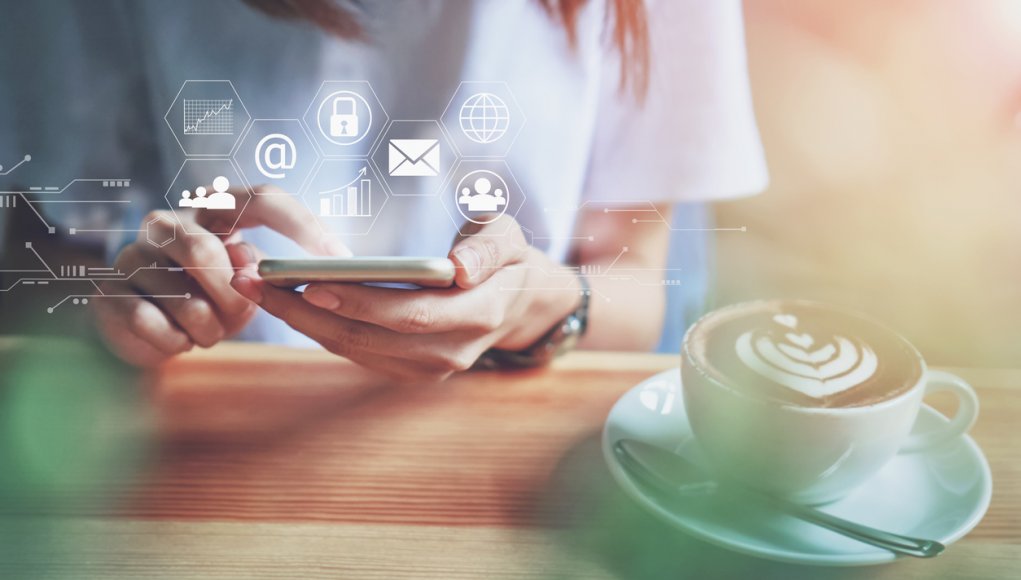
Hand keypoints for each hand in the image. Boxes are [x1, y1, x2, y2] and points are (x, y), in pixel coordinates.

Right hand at [93, 186, 346, 365]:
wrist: (147, 329)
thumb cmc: (210, 298)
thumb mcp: (248, 283)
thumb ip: (268, 273)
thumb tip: (273, 270)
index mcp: (214, 210)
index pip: (265, 199)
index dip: (304, 228)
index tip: (339, 261)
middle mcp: (169, 222)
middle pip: (205, 251)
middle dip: (230, 296)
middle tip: (236, 317)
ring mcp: (134, 255)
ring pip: (181, 297)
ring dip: (206, 329)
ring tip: (205, 333)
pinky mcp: (109, 292)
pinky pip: (150, 323)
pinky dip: (174, 343)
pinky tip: (177, 341)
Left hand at [229, 215, 580, 381]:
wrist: (520, 302)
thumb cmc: (509, 259)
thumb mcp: (512, 237)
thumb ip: (489, 248)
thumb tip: (460, 269)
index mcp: (478, 316)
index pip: (410, 314)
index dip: (360, 303)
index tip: (313, 282)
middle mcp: (450, 352)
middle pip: (368, 337)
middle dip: (307, 310)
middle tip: (256, 280)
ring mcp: (427, 368)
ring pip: (353, 348)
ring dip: (300, 321)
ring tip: (256, 287)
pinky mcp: (407, 369)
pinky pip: (354, 351)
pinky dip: (317, 328)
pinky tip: (284, 300)